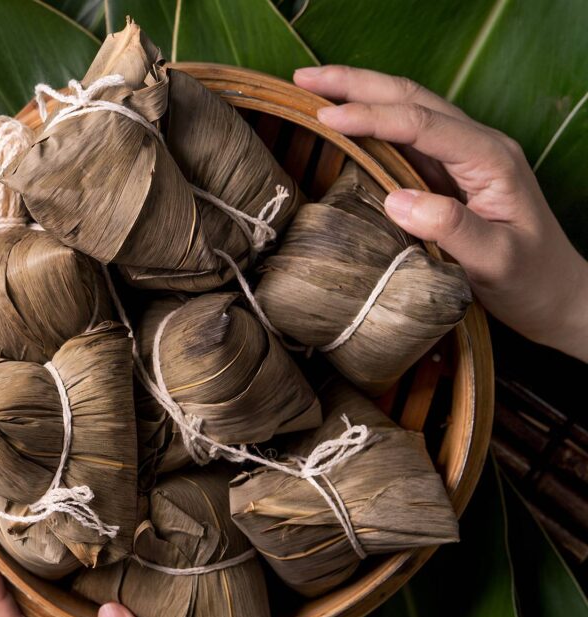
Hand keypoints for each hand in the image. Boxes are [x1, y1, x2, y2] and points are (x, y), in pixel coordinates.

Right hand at [294, 65, 587, 360]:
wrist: (555, 295)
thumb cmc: (530, 280)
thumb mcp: (497, 261)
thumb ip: (452, 228)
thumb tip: (396, 200)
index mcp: (490, 158)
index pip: (422, 124)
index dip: (372, 117)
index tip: (326, 117)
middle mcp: (476, 146)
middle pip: (411, 98)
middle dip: (356, 84)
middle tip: (303, 78)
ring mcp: (460, 157)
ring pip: (406, 108)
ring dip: (359, 93)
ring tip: (311, 87)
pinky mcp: (446, 173)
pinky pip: (404, 136)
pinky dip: (368, 121)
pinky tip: (342, 120)